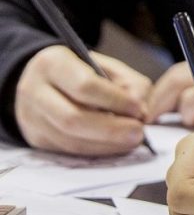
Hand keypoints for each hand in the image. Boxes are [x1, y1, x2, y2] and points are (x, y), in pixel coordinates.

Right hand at [15, 45, 150, 155]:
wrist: (47, 81)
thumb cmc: (83, 71)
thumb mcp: (108, 66)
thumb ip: (131, 84)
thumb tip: (141, 113)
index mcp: (52, 63)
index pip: (84, 86)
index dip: (115, 101)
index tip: (138, 109)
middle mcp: (34, 90)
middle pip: (73, 119)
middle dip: (111, 129)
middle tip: (138, 132)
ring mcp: (31, 117)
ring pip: (71, 140)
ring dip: (107, 144)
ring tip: (131, 140)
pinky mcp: (36, 138)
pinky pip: (69, 151)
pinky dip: (97, 151)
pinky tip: (115, 145)